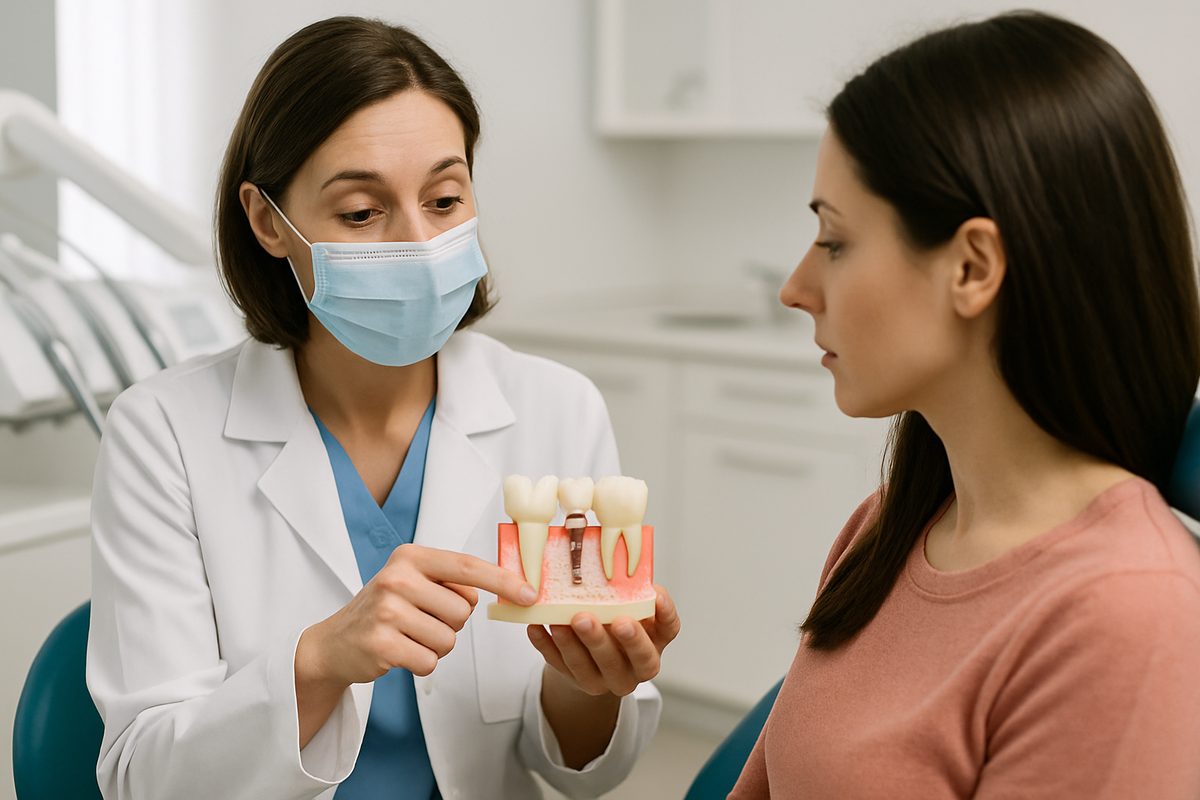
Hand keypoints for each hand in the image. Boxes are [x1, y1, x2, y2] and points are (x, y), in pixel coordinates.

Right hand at [298, 543, 536, 686]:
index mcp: (411, 557)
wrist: (335, 642)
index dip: (503, 581)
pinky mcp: (381, 645)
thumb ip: (453, 581)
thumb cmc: (387, 609)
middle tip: (422, 621)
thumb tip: (510, 587)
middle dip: (451, 624)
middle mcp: (397, 579)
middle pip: (462, 612)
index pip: (468, 567)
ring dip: (436, 646)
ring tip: (409, 636)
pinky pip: (429, 661)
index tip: (530, 594)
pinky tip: (399, 652)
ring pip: (448, 640)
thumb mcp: (414, 581)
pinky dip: (421, 663)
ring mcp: (387, 612)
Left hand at [526, 585, 680, 696]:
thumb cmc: (615, 621)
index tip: (655, 594)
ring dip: (572, 644)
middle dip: (607, 638)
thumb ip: (627, 593)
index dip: (665, 613)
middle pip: (630, 657)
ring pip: (591, 667)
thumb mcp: (627, 609)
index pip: (669, 629)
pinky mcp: (579, 682)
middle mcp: (637, 668)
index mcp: (656, 642)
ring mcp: (608, 680)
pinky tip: (537, 629)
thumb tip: (616, 562)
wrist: (594, 656)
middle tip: (586, 618)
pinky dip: (547, 648)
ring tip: (559, 622)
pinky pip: (561, 667)